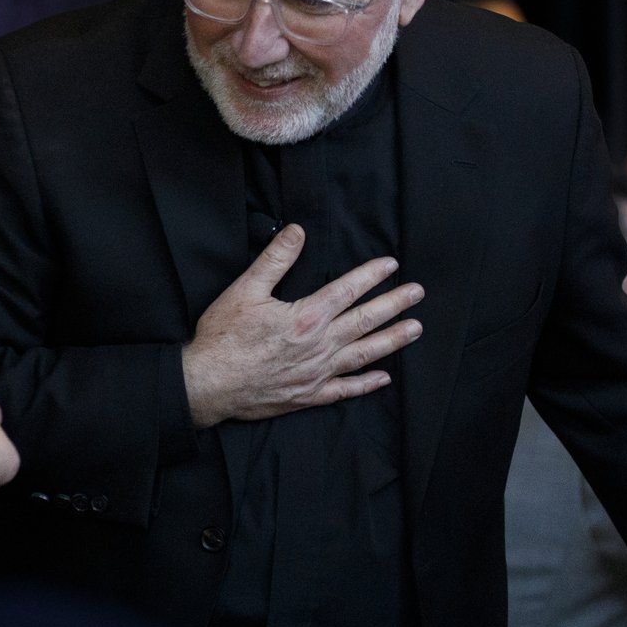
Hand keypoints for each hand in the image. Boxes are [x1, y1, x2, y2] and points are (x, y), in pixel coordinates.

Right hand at [181, 224, 424, 427]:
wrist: (208, 384)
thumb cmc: (223, 337)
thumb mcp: (244, 290)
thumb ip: (275, 259)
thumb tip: (297, 231)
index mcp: (305, 317)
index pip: (347, 290)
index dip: (371, 276)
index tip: (392, 265)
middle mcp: (319, 345)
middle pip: (365, 321)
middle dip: (394, 305)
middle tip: (418, 294)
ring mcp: (317, 373)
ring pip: (364, 354)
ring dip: (392, 340)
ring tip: (415, 329)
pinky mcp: (309, 395)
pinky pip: (346, 390)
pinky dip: (367, 384)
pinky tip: (384, 377)